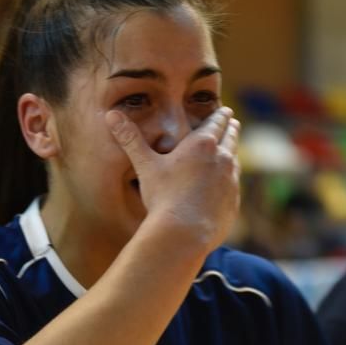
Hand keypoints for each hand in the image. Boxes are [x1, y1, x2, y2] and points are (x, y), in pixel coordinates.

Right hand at [107, 105, 240, 252]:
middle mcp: (223, 159)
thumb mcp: (145, 165)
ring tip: (230, 152)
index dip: (222, 115)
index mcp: (203, 144)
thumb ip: (130, 139)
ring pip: (235, 161)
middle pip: (231, 138)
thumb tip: (110, 115)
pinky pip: (234, 186)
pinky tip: (225, 185)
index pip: (217, 122)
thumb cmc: (163, 197)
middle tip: (233, 123)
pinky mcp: (233, 203)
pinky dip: (230, 180)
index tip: (226, 110)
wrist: (183, 234)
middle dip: (231, 129)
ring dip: (232, 154)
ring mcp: (231, 182)